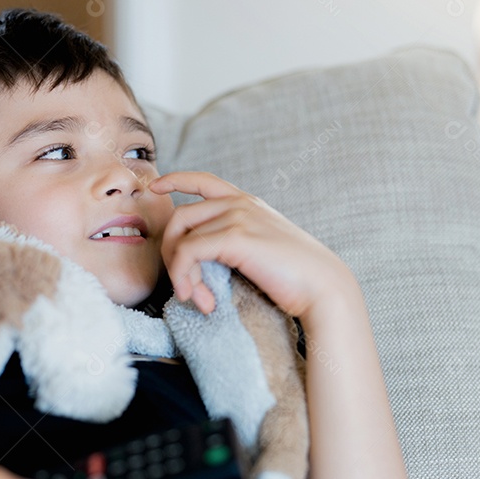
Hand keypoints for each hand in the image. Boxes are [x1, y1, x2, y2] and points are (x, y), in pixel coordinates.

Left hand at [149, 171, 351, 324]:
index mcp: (247, 203)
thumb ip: (237, 240)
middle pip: (179, 217)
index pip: (203, 180)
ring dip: (180, 274)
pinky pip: (188, 252)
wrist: (323, 287)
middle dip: (172, 255)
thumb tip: (204, 256)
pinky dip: (185, 277)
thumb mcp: (263, 247)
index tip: (156, 186)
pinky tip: (200, 299)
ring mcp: (237, 217)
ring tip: (196, 298)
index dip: (176, 179)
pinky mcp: (235, 237)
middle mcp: (240, 203)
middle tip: (186, 290)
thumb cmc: (296, 276)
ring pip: (180, 237)